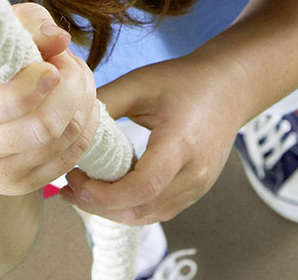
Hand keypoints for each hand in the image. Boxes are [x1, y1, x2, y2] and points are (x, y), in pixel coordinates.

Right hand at [0, 3, 101, 196]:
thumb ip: (24, 26)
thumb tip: (60, 39)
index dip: (26, 91)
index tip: (52, 68)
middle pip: (40, 127)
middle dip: (70, 86)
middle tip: (69, 61)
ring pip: (63, 138)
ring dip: (83, 98)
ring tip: (74, 75)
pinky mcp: (22, 184)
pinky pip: (73, 154)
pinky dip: (87, 121)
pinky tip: (79, 100)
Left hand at [60, 56, 247, 224]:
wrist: (231, 87)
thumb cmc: (186, 80)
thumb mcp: (142, 82)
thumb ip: (105, 102)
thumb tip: (66, 121)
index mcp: (181, 144)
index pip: (142, 187)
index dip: (102, 193)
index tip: (75, 176)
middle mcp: (194, 172)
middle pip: (140, 209)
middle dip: (98, 205)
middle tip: (69, 185)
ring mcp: (198, 186)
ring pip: (147, 216)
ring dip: (111, 210)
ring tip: (82, 189)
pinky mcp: (196, 190)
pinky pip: (157, 211)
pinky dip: (130, 207)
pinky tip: (110, 189)